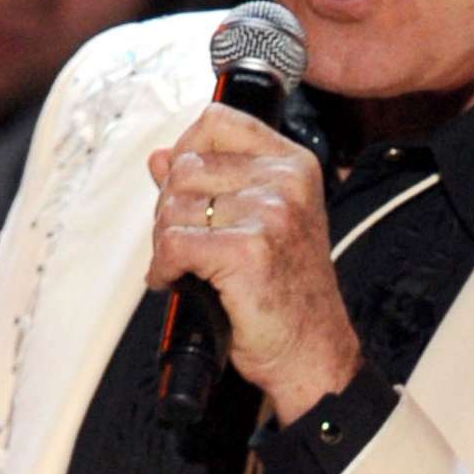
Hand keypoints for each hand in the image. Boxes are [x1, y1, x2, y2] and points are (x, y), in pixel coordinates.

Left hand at [148, 102, 360, 423]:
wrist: (312, 352)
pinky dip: (164, 269)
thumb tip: (160, 158)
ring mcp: (269, 213)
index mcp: (292, 165)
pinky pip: (172, 245)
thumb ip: (211, 182)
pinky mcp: (246, 250)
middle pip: (185, 167)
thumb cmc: (288, 294)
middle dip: (170, 208)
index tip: (183, 186)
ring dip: (165, 242)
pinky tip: (178, 282)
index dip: (186, 149)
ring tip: (187, 266)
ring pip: (172, 207)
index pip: (216, 121)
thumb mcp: (259, 223)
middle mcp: (285, 181)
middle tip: (184, 242)